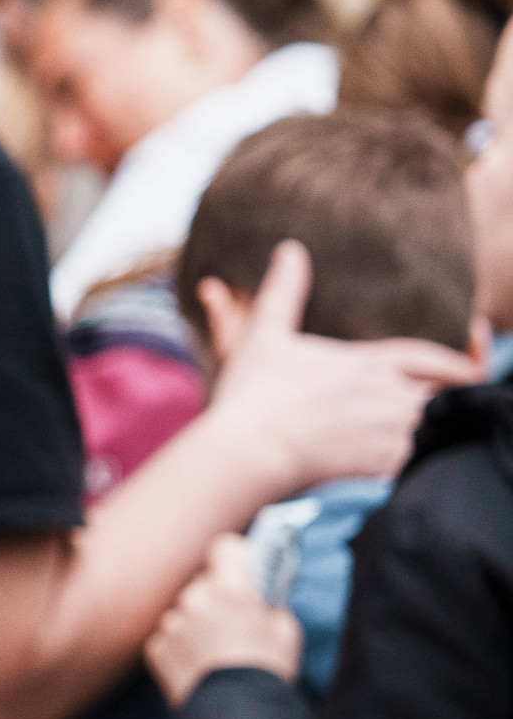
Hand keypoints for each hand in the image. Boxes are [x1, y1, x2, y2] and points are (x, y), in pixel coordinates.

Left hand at [147, 534, 301, 705]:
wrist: (238, 718)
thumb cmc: (268, 671)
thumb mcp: (286, 630)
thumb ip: (269, 601)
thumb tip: (260, 591)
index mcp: (229, 589)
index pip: (225, 547)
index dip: (236, 557)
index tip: (243, 571)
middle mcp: (194, 599)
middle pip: (204, 584)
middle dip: (218, 598)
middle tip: (235, 625)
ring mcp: (171, 623)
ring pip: (185, 611)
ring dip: (198, 623)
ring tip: (218, 653)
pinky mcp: (156, 647)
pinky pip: (170, 636)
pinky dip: (182, 646)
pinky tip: (202, 666)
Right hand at [201, 242, 478, 495]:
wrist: (249, 452)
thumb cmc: (253, 394)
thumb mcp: (264, 335)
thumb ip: (283, 291)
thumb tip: (291, 250)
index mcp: (366, 363)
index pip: (431, 358)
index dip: (459, 359)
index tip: (470, 361)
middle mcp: (388, 396)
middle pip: (443, 395)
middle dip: (451, 396)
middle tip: (454, 400)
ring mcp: (390, 434)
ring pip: (433, 428)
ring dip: (430, 428)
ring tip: (419, 432)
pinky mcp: (385, 468)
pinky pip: (418, 463)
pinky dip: (415, 461)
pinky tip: (400, 463)